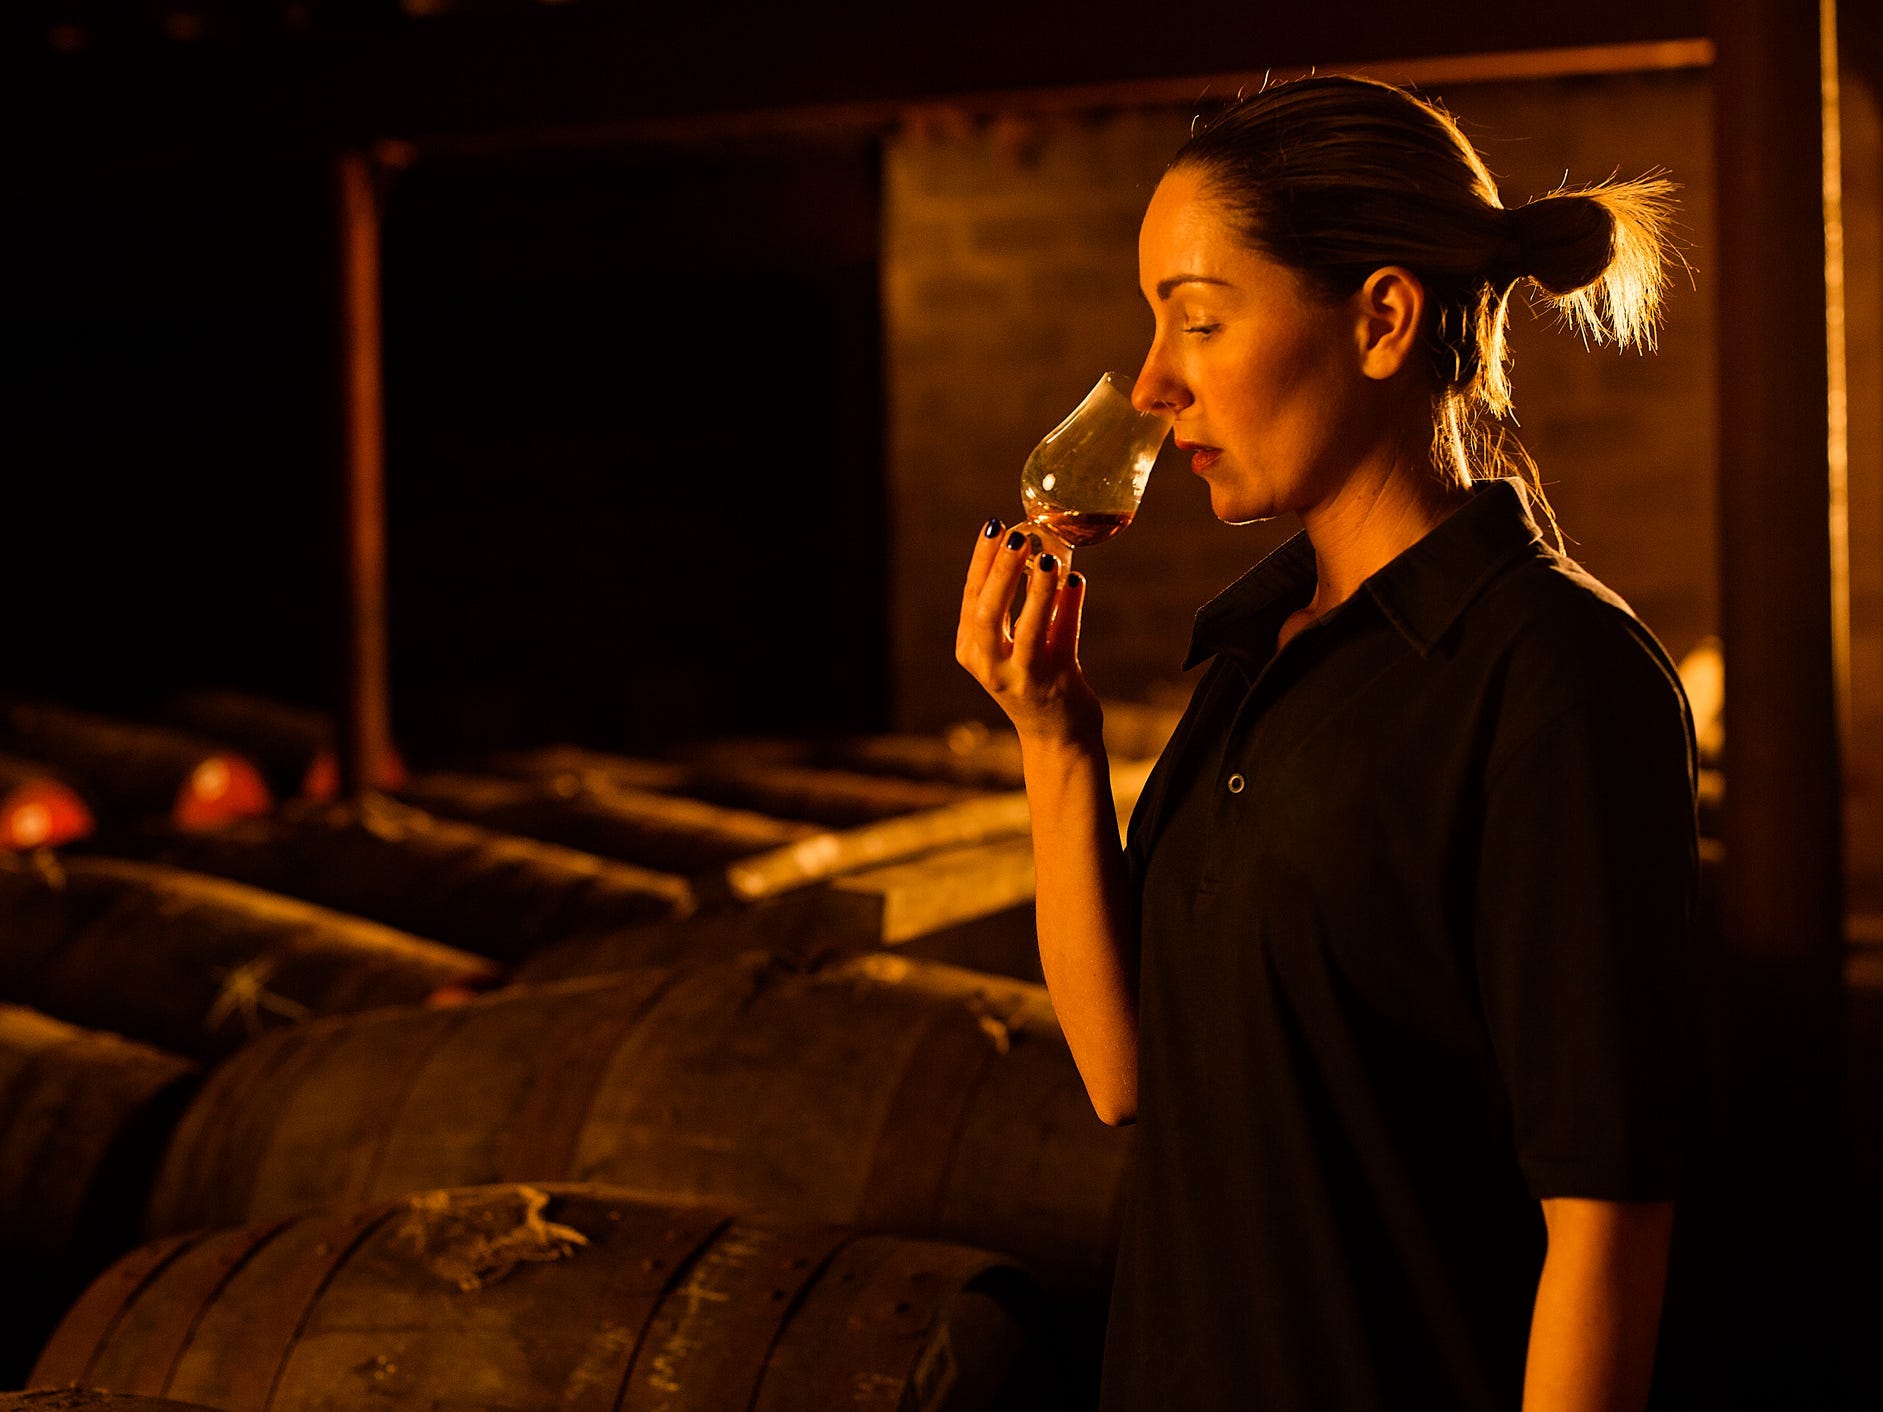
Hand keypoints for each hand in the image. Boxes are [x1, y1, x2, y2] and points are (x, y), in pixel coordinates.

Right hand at [956, 519, 1102, 749]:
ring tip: (1049, 558)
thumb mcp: (1008, 645)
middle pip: (988, 613)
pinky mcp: (1056, 683)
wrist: (1055, 735)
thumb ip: (1013, 606)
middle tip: (1018, 536)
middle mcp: (989, 666)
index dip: (982, 559)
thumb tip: (1032, 547)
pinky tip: (1076, 581)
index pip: (972, 597)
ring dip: (1037, 591)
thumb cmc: (1032, 678)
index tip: (994, 525)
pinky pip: (1063, 638)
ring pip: (1027, 630)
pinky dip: (1070, 607)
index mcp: (970, 650)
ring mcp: (1022, 678)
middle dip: (1002, 571)